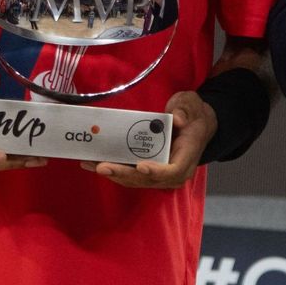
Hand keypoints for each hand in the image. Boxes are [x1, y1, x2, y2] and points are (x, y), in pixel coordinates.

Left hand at [83, 89, 214, 187]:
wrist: (194, 124)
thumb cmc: (192, 114)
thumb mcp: (192, 105)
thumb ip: (186, 109)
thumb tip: (179, 118)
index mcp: (186, 156)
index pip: (172, 171)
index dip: (155, 172)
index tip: (140, 166)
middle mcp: (173, 171)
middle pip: (147, 179)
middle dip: (123, 174)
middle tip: (102, 166)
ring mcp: (159, 174)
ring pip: (135, 180)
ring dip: (113, 173)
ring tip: (91, 164)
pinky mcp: (148, 171)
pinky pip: (130, 174)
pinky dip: (113, 169)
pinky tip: (93, 163)